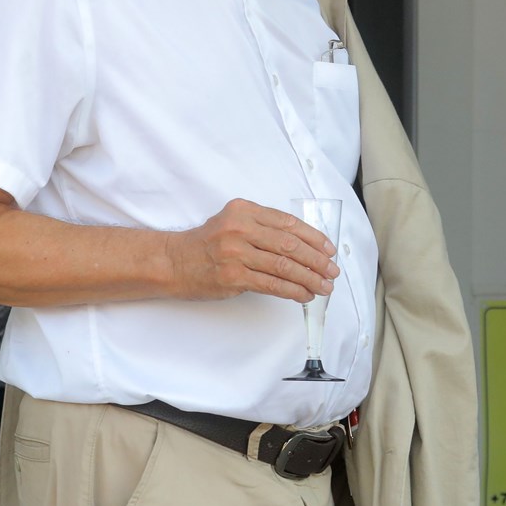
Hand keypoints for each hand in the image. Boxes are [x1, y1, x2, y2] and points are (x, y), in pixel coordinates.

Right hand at [165, 199, 339, 302]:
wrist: (173, 262)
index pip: (288, 223)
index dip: (313, 237)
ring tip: (324, 287)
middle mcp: (241, 228)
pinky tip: (304, 295)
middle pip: (290, 245)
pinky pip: (272, 284)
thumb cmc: (206, 244)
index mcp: (244, 210)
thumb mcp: (233, 222)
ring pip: (284, 266)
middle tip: (332, 271)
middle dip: (317, 260)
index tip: (328, 249)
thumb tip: (304, 245)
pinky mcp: (233, 277)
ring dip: (309, 279)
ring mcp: (236, 253)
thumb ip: (262, 227)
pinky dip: (293, 291)